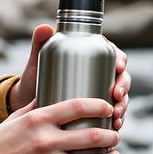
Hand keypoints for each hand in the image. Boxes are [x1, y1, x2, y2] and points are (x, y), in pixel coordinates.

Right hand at [0, 96, 119, 153]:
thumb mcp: (14, 119)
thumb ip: (35, 107)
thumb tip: (51, 94)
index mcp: (39, 119)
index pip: (78, 106)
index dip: (100, 106)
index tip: (108, 108)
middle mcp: (46, 140)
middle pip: (92, 135)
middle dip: (111, 136)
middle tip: (115, 136)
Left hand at [10, 26, 131, 131]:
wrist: (28, 105)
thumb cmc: (35, 78)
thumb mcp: (37, 62)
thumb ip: (39, 42)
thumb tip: (46, 27)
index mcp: (89, 55)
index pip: (112, 53)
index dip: (120, 59)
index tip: (118, 68)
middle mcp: (98, 73)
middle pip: (121, 76)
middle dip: (124, 86)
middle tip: (116, 96)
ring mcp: (99, 91)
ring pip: (121, 96)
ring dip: (123, 105)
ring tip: (116, 116)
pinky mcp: (97, 110)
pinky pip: (113, 113)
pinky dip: (118, 119)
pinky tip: (115, 126)